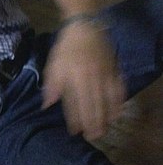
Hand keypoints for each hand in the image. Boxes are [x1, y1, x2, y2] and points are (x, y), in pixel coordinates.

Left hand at [41, 22, 125, 139]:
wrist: (84, 27)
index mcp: (72, 78)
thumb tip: (46, 105)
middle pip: (91, 105)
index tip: (75, 132)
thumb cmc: (65, 48)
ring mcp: (103, 74)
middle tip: (93, 137)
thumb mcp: (52, 66)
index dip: (75, 119)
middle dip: (92, 122)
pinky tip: (118, 113)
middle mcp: (89, 78)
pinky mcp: (114, 70)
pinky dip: (119, 102)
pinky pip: (118, 89)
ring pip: (106, 100)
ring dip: (105, 116)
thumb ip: (51, 86)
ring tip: (104, 130)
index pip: (73, 103)